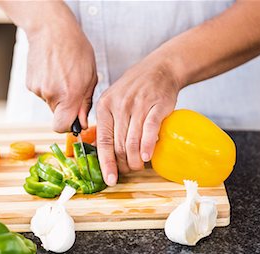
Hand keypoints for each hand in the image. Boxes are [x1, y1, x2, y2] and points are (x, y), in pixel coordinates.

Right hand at [26, 23, 96, 132]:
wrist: (51, 29)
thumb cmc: (75, 49)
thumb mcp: (90, 76)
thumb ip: (85, 102)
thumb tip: (81, 122)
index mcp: (69, 95)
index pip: (62, 127)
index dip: (67, 126)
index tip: (73, 120)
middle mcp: (51, 94)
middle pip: (57, 115)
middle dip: (65, 107)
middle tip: (71, 87)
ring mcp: (38, 89)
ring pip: (50, 103)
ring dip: (57, 94)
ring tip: (62, 74)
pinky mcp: (30, 84)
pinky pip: (42, 93)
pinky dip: (48, 86)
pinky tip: (53, 71)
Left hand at [96, 55, 180, 185]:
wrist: (159, 69)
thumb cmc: (134, 89)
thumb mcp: (113, 101)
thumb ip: (107, 123)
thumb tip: (99, 150)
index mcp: (105, 107)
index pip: (103, 141)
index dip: (106, 163)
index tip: (110, 179)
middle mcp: (119, 106)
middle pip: (119, 145)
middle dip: (123, 164)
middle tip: (128, 171)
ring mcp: (138, 105)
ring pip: (134, 141)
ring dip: (136, 160)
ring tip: (139, 166)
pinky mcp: (157, 105)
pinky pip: (150, 130)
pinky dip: (148, 146)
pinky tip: (148, 156)